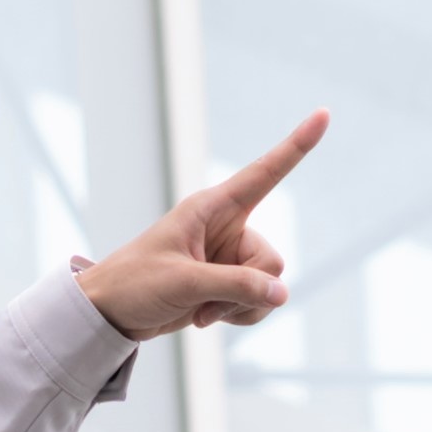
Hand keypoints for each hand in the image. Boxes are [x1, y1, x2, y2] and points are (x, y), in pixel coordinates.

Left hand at [76, 113, 325, 339]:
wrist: (108, 314)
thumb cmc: (134, 284)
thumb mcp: (184, 282)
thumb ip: (236, 286)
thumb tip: (282, 294)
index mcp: (211, 208)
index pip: (264, 173)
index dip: (296, 145)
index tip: (324, 114)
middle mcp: (226, 228)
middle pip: (271, 260)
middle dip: (249, 290)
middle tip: (208, 302)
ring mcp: (228, 258)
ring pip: (268, 286)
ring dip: (240, 307)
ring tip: (201, 311)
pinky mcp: (226, 284)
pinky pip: (257, 302)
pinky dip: (238, 316)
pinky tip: (205, 317)